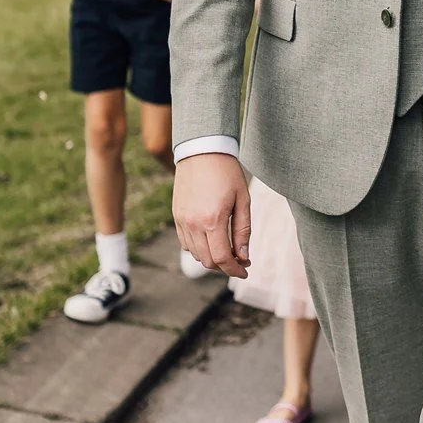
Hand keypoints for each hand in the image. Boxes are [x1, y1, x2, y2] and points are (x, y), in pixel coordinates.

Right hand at [174, 152, 251, 277]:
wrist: (201, 151)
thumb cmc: (227, 173)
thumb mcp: (243, 200)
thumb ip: (243, 230)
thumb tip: (243, 256)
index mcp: (212, 220)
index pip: (221, 258)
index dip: (234, 269)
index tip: (245, 271)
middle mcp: (193, 224)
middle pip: (207, 260)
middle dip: (224, 266)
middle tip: (240, 260)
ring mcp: (182, 220)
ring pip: (195, 254)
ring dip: (212, 258)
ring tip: (228, 250)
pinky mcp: (177, 216)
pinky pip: (186, 243)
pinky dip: (199, 248)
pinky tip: (212, 240)